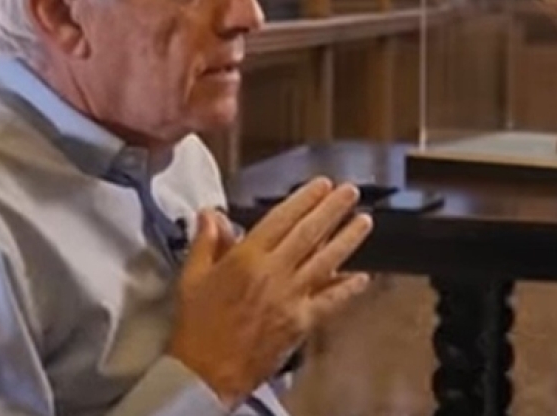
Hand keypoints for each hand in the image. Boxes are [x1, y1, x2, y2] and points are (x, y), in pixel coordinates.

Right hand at [167, 178, 372, 406]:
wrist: (205, 371)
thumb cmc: (196, 325)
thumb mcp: (192, 277)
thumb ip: (206, 242)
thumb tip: (210, 213)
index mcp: (246, 257)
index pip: (281, 219)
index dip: (304, 199)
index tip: (321, 185)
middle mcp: (273, 272)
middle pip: (309, 233)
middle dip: (332, 210)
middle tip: (350, 192)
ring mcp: (290, 297)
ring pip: (326, 261)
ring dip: (347, 240)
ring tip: (364, 221)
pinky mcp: (301, 322)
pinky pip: (330, 301)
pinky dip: (348, 289)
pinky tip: (363, 277)